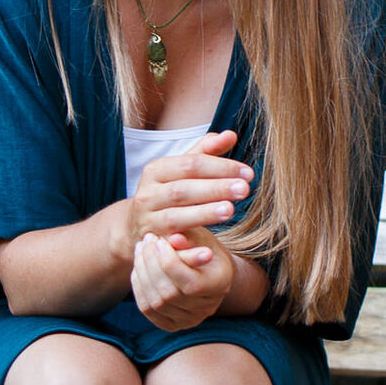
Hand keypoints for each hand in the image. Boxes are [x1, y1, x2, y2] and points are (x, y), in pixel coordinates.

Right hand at [116, 130, 250, 262]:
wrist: (137, 225)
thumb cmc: (168, 191)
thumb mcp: (182, 169)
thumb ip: (206, 152)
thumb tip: (231, 135)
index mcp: (156, 170)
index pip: (191, 164)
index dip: (220, 167)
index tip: (248, 173)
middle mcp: (148, 194)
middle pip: (184, 189)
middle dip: (216, 189)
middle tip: (244, 189)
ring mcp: (148, 220)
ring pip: (176, 217)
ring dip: (204, 214)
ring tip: (230, 211)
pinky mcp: (153, 243)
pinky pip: (171, 245)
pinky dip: (188, 247)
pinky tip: (208, 249)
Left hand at [131, 225, 235, 329]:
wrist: (204, 268)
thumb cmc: (202, 246)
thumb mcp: (200, 237)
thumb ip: (188, 238)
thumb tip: (174, 239)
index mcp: (220, 285)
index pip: (191, 283)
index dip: (169, 261)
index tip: (158, 239)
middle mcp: (207, 308)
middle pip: (169, 294)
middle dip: (151, 263)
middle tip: (145, 240)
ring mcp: (188, 320)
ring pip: (155, 302)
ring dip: (142, 272)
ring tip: (140, 249)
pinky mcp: (171, 324)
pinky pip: (147, 308)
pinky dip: (138, 286)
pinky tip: (139, 267)